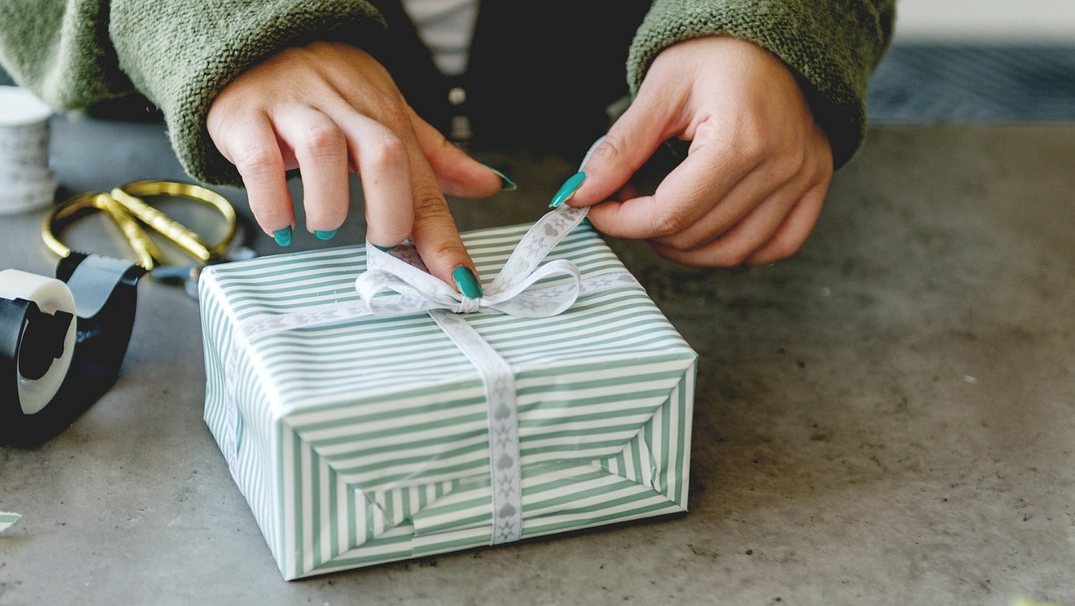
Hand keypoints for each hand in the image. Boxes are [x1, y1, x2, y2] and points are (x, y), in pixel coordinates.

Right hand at [206, 41, 504, 293]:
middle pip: (383, 154)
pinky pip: (260, 160)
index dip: (444, 237)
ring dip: (330, 204)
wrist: (257, 41)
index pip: (425, 179)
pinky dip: (272, 200)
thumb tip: (490, 184)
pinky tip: (281, 222)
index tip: (458, 282)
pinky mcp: (245, 117)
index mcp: (386, 115)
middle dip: (390, 213)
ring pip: (323, 149)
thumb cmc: (329, 89)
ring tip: (325, 225)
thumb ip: (435, 157)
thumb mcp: (388, 114)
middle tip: (381, 244)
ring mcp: (294, 110)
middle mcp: (345, 109)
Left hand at [569, 36, 833, 266]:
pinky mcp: (815, 183)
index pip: (671, 213)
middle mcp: (780, 165)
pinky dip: (738, 251)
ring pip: (734, 252)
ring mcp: (803, 177)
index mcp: (740, 139)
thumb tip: (582, 192)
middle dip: (648, 230)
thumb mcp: (660, 91)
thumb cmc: (718, 53)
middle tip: (627, 202)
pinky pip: (778, 246)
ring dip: (686, 249)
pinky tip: (709, 231)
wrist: (770, 37)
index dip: (624, 223)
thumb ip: (621, 148)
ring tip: (662, 217)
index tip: (598, 210)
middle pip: (698, 236)